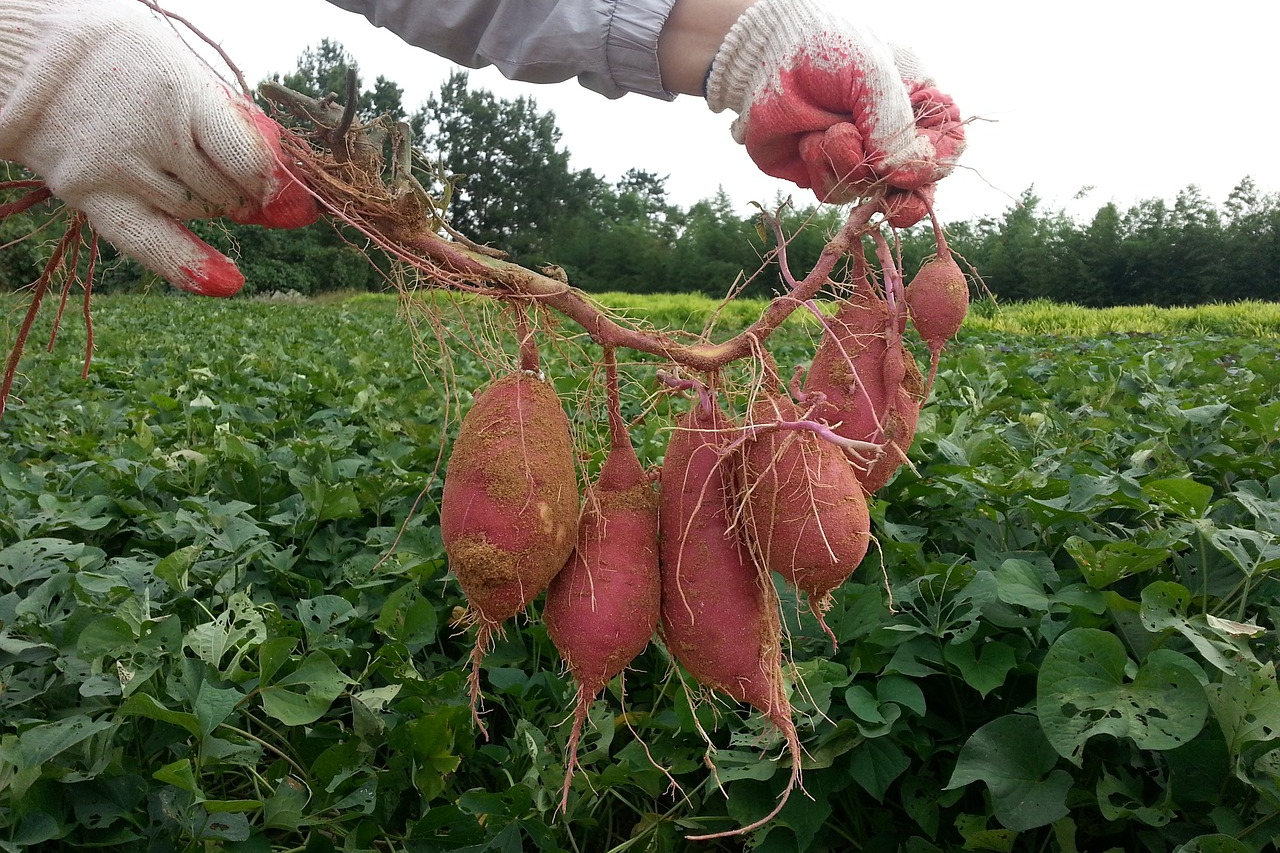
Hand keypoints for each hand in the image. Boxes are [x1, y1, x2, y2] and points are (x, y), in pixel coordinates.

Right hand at [0, 0, 317, 295]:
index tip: (284, 189)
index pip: (245, 158)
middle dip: (242, 192)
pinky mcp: (89, 195)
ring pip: (195, 213)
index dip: (273, 181)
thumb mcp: (181, 71)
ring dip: (211, 207)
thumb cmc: (126, 63)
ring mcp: (117, 168)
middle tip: (232, 175)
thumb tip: (283, 182)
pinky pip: (149, 243)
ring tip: (193, 177)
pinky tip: (228, 283)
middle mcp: (149, 134)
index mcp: (180, 91)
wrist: (26, 55)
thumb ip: (228, 121)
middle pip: (224, 190)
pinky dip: (190, 265)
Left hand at [705, 0, 964, 214]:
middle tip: (893, 207)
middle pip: (917, 187)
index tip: (907, 168)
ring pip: (869, 192)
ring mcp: (859, 159)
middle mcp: (892, 138)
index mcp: (919, 107)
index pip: (947, 147)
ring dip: (847, 164)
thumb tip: (897, 174)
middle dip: (905, 201)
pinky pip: (834, 193)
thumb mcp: (872, 74)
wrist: (765, 56)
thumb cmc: (826, 50)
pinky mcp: (824, 173)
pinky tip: (807, 140)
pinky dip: (821, 169)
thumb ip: (891, 124)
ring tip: (827, 128)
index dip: (934, 166)